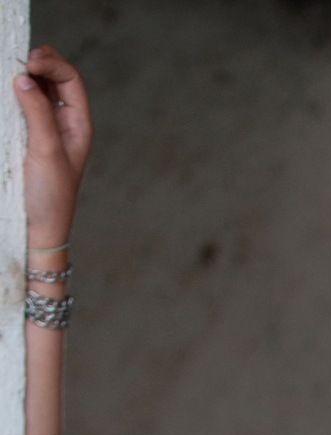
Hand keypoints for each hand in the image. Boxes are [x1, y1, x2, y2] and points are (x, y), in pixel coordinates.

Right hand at [14, 46, 91, 250]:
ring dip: (25, 77)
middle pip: (54, 79)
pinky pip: (23, 107)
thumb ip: (37, 113)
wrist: (38, 231)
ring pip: (37, 90)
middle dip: (38, 64)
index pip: (70, 79)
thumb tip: (24, 78)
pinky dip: (15, 95)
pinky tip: (6, 92)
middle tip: (17, 61)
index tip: (29, 61)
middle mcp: (64, 123)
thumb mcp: (46, 151)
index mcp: (78, 125)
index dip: (51, 63)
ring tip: (10, 72)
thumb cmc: (50, 198)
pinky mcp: (28, 138)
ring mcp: (46, 129)